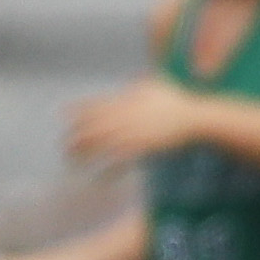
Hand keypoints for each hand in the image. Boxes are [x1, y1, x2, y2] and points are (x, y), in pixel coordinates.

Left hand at [66, 78, 216, 165]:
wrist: (196, 116)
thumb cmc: (178, 101)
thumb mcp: (156, 85)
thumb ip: (140, 83)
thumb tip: (132, 80)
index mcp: (127, 99)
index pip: (96, 105)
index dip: (78, 111)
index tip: (63, 116)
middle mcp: (127, 114)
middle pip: (94, 126)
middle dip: (76, 136)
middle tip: (64, 147)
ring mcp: (134, 131)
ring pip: (102, 144)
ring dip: (86, 154)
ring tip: (73, 162)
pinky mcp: (144, 147)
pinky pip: (121, 161)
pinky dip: (109, 171)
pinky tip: (99, 179)